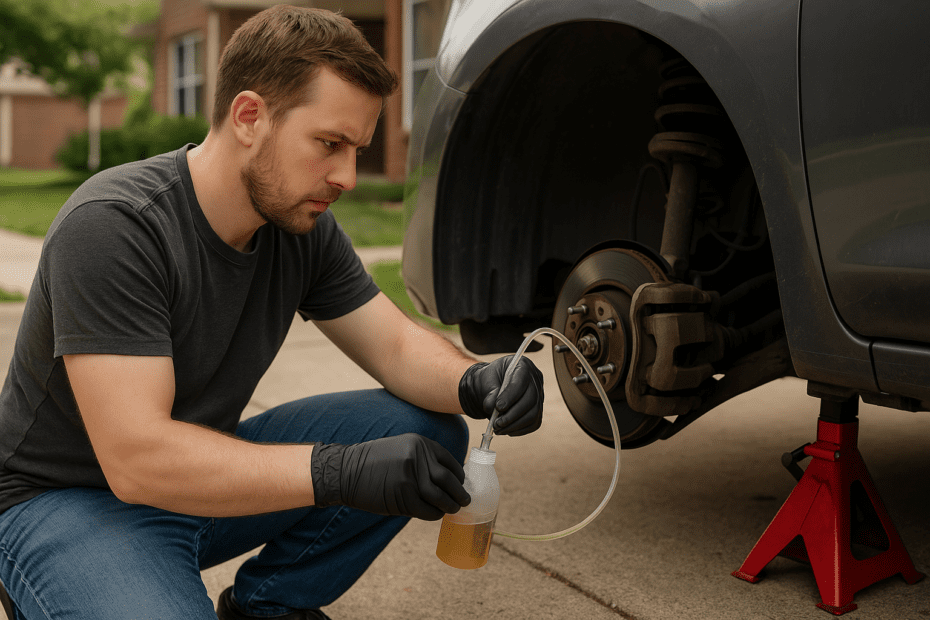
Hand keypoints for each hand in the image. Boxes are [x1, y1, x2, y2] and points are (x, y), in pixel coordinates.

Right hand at [311, 433, 469, 520]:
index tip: (461, 484)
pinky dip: (435, 514)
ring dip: (450, 506)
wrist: (346, 471)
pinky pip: (427, 510)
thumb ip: (423, 459)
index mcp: (420, 444)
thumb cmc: (374, 462)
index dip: (459, 476)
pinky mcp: (402, 498)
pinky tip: (436, 514)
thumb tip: (448, 478)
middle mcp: (418, 459)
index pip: (450, 462)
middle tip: (464, 500)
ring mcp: (411, 479)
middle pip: (449, 480)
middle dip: (460, 493)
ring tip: (453, 509)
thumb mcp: (401, 448)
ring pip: (441, 497)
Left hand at [458, 355, 543, 435]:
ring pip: (533, 414)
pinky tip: (506, 430)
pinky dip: (519, 430)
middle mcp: (535, 380)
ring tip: (498, 428)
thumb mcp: (484, 380)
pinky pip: (533, 423)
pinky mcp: (538, 410)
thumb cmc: (489, 381)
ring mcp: (539, 396)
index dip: (511, 395)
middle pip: (530, 400)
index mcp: (523, 365)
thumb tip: (492, 408)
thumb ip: (489, 392)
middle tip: (497, 423)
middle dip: (512, 414)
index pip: (522, 381)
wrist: (492, 388)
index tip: (498, 407)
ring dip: (514, 425)